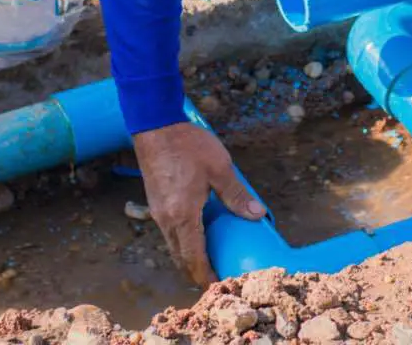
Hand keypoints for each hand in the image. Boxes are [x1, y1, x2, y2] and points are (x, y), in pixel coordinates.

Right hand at [133, 123, 266, 284]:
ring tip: (209, 259)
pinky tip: (196, 233)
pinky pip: (169, 232)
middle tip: (216, 278)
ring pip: (173, 245)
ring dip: (189, 256)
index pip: (194, 258)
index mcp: (183, 215)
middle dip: (197, 271)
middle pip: (181, 257)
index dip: (205, 276)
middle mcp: (166, 219)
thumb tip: (257, 215)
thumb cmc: (187, 145)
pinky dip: (182, 241)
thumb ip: (237, 195)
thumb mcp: (219, 168)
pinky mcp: (155, 203)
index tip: (218, 286)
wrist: (155, 125)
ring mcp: (157, 212)